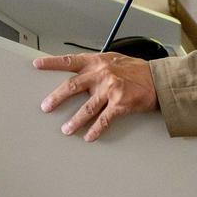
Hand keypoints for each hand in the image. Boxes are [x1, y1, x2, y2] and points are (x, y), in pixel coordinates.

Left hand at [31, 52, 157, 141]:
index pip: (70, 61)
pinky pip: (104, 120)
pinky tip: (88, 136)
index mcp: (97, 61)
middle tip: (46, 107)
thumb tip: (77, 72)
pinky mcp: (121, 104)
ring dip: (75, 120)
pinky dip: (95, 130)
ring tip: (65, 129)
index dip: (52, 62)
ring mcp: (111, 90)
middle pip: (73, 86)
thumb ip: (95, 66)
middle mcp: (102, 74)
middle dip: (56, 97)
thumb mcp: (113, 60)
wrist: (159, 79)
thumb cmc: (136, 70)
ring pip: (87, 108)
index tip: (37, 64)